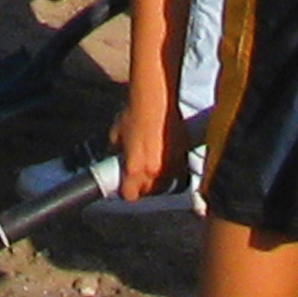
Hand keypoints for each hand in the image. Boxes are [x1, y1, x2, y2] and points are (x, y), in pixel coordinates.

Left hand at [113, 63, 176, 202]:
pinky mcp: (183, 155)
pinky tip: (165, 163)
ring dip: (157, 182)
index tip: (124, 187)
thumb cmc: (133, 115)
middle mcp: (154, 172)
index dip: (126, 192)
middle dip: (142, 188)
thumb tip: (114, 157)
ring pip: (165, 185)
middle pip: (148, 192)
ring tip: (151, 172)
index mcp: (134, 169)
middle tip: (137, 178)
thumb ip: (115, 152)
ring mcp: (170, 165)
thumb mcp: (115, 135)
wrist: (155, 101)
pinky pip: (177, 173)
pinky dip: (171, 172)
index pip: (130, 196)